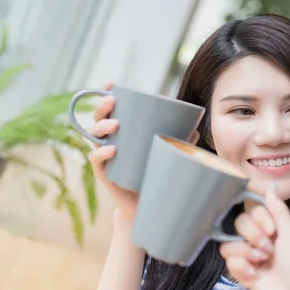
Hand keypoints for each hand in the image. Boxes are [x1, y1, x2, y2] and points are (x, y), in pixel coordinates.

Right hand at [89, 81, 198, 222]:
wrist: (146, 205)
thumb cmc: (154, 174)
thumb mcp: (165, 154)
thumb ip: (178, 142)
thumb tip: (196, 130)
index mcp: (122, 133)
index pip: (110, 110)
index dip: (105, 95)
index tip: (109, 83)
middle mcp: (109, 142)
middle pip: (97, 119)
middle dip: (102, 108)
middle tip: (112, 102)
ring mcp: (105, 158)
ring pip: (94, 137)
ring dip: (102, 127)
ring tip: (115, 125)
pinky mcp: (105, 174)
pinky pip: (97, 162)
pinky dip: (102, 154)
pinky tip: (112, 149)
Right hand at [219, 189, 289, 289]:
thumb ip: (279, 210)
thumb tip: (270, 187)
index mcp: (272, 226)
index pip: (253, 208)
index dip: (259, 216)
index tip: (272, 229)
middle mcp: (257, 236)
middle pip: (239, 221)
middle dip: (254, 236)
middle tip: (269, 249)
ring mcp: (246, 253)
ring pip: (229, 240)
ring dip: (247, 252)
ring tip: (262, 263)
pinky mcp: (238, 268)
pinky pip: (227, 258)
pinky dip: (241, 266)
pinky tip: (254, 274)